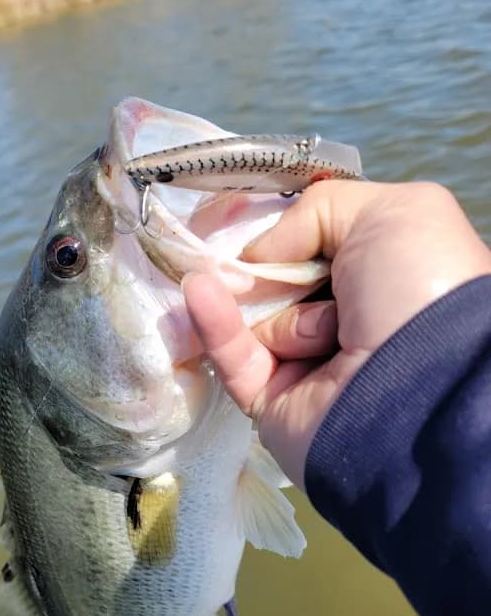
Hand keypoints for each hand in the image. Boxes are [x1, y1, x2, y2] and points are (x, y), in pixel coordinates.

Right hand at [183, 181, 490, 488]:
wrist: (418, 387)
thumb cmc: (417, 290)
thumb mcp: (391, 213)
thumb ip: (315, 212)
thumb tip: (259, 255)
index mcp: (385, 282)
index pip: (321, 249)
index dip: (291, 235)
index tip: (262, 220)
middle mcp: (350, 325)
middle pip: (280, 281)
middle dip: (265, 267)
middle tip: (248, 253)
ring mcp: (310, 367)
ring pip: (259, 317)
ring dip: (272, 307)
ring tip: (315, 326)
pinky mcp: (272, 403)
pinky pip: (232, 356)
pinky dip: (213, 323)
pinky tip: (197, 291)